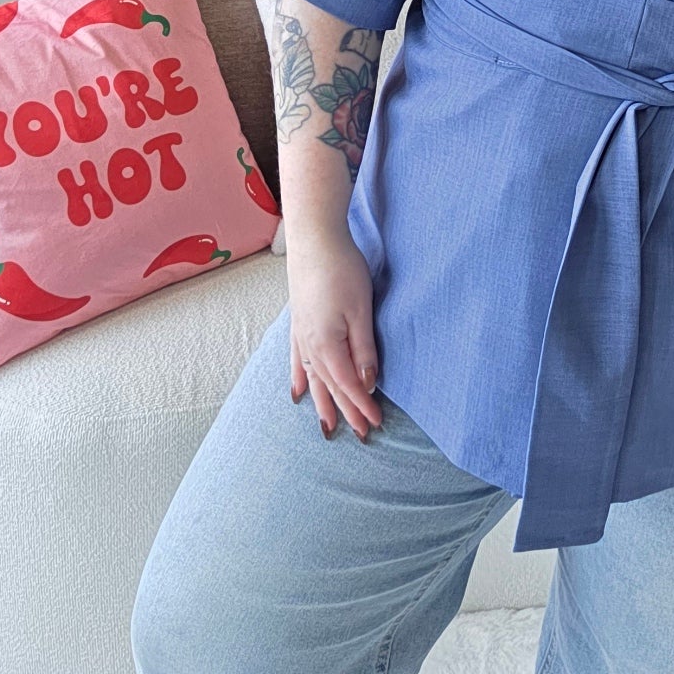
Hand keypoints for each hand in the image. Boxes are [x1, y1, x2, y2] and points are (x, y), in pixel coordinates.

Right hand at [286, 229, 383, 441]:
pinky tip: (297, 392)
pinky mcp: (298, 322)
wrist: (314, 238)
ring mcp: (301, 334)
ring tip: (327, 427)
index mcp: (327, 345)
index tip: (376, 424)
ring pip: (312, 378)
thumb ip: (364, 349)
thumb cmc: (341, 269)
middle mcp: (310, 345)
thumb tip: (366, 384)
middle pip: (330, 387)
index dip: (362, 406)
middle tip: (361, 435)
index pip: (348, 385)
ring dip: (322, 403)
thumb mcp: (361, 310)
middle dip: (346, 411)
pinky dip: (298, 378)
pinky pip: (296, 360)